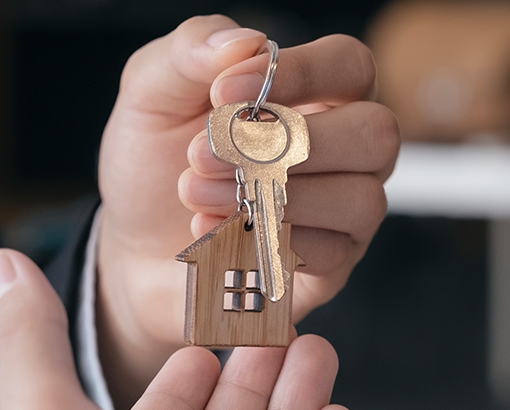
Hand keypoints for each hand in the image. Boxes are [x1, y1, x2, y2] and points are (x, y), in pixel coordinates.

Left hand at [96, 16, 399, 409]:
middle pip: (377, 133)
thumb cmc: (156, 165)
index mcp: (318, 94)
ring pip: (359, 198)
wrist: (133, 250)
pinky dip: (268, 239)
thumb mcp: (152, 92)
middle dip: (294, 141)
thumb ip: (190, 49)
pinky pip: (331, 253)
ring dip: (274, 194)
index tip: (223, 91)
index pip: (350, 64)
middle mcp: (346, 151)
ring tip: (197, 192)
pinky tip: (214, 230)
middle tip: (211, 151)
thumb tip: (244, 43)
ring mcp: (345, 212)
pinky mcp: (331, 267)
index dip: (301, 72)